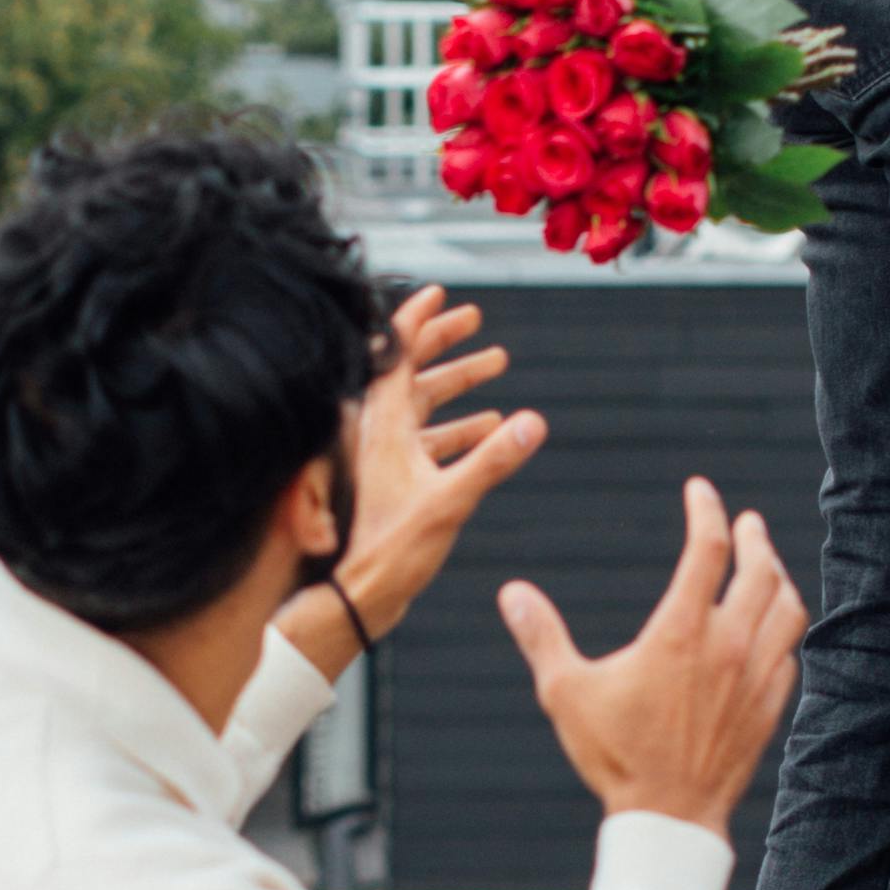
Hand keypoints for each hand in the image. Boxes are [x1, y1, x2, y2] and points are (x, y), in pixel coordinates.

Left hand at [278, 288, 545, 667]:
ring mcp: (383, 457)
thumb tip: (533, 421)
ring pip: (421, 405)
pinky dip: (457, 427)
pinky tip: (490, 426)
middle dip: (444, 342)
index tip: (439, 292)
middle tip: (475, 320)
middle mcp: (377, 433)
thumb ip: (492, 460)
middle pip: (409, 370)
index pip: (394, 353)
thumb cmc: (389, 552)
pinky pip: (426, 441)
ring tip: (497, 363)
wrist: (356, 596)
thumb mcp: (450, 502)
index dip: (416, 319)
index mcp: (381, 425)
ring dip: (457, 383)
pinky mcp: (393, 482)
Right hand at [496, 474, 805, 833]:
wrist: (669, 818)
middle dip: (754, 537)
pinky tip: (769, 629)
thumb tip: (512, 592)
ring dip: (777, 578)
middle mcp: (728, 646)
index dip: (706, 510)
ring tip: (766, 566)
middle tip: (745, 521)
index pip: (708, 549)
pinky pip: (787, 653)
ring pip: (785, 609)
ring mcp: (755, 677)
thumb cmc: (615, 756)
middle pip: (760, 570)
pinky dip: (781, 629)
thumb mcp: (566, 693)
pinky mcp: (768, 707)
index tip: (700, 490)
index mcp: (682, 632)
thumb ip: (542, 636)